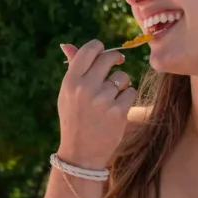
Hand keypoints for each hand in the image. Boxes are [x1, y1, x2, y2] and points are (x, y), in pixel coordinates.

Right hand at [57, 40, 136, 168]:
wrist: (80, 153)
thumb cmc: (74, 118)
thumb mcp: (67, 94)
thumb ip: (73, 69)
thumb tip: (67, 44)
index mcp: (70, 81)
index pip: (89, 50)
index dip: (100, 47)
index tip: (104, 53)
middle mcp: (85, 88)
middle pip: (109, 58)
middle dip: (116, 59)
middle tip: (117, 65)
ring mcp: (102, 100)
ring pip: (122, 77)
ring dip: (121, 84)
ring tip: (110, 99)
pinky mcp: (118, 111)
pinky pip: (130, 92)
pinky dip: (126, 99)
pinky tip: (116, 110)